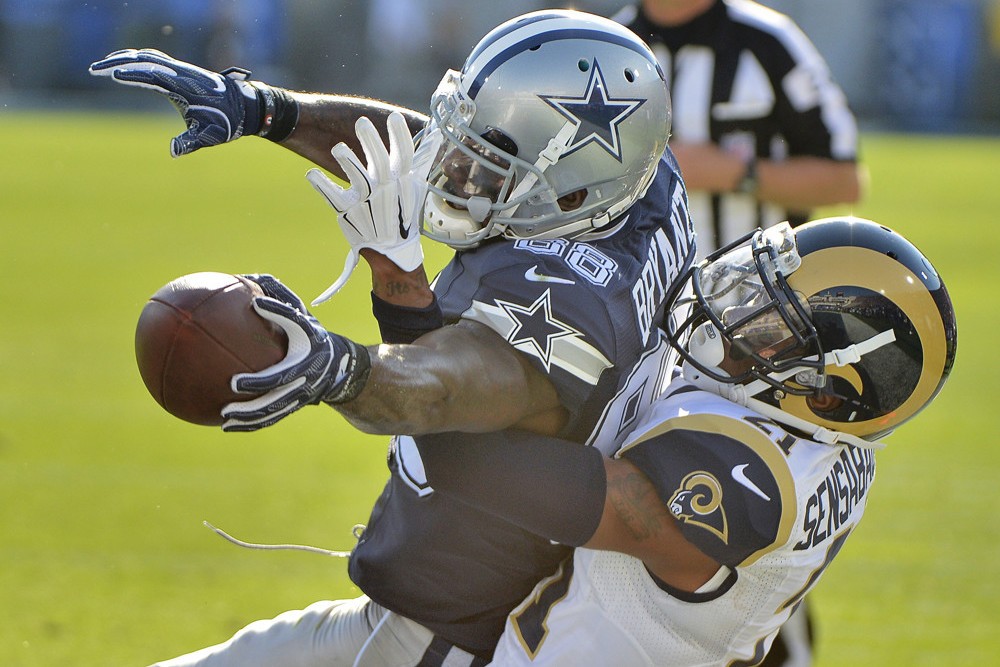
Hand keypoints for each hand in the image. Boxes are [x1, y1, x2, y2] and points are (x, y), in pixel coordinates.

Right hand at [89, 48, 259, 156]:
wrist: (244, 106)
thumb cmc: (227, 122)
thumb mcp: (209, 136)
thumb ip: (190, 142)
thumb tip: (173, 151)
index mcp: (183, 86)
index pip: (151, 75)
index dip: (130, 73)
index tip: (110, 74)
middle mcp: (180, 72)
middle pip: (144, 60)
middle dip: (118, 63)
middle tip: (94, 69)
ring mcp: (181, 69)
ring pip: (148, 57)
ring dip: (125, 58)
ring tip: (102, 66)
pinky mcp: (182, 70)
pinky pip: (155, 59)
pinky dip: (138, 58)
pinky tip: (127, 63)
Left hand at [221, 275, 370, 431]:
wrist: (340, 365)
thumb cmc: (313, 335)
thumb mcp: (303, 317)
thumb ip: (281, 305)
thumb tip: (253, 297)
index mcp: (303, 362)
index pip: (279, 375)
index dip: (258, 381)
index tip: (233, 383)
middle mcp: (302, 384)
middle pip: (275, 401)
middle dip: (251, 406)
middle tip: (226, 408)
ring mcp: (299, 398)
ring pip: (273, 414)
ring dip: (249, 420)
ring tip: (225, 422)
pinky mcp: (294, 407)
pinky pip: (272, 419)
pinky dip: (252, 425)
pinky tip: (230, 426)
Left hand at [307, 111, 435, 303]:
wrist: (391, 249)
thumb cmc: (402, 212)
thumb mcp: (416, 186)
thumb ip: (423, 159)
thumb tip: (436, 134)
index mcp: (402, 181)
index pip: (405, 156)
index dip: (400, 137)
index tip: (394, 117)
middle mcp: (385, 190)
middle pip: (380, 163)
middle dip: (371, 142)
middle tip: (362, 122)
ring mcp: (366, 201)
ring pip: (358, 180)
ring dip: (348, 163)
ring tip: (338, 147)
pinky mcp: (347, 211)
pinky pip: (333, 197)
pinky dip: (322, 186)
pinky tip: (311, 174)